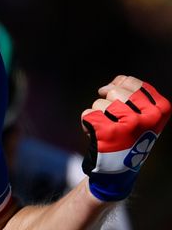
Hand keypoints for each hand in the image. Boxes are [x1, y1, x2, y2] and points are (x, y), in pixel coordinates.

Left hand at [81, 75, 169, 201]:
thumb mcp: (143, 114)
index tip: (115, 97)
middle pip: (115, 91)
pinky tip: (96, 134)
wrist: (119, 168)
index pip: (132, 83)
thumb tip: (117, 80)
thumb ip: (134, 93)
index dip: (118, 85)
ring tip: (106, 127)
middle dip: (106, 101)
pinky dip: (87, 122)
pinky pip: (88, 114)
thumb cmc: (128, 137)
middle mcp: (148, 117)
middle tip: (109, 114)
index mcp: (160, 110)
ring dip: (97, 113)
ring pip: (100, 103)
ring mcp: (129, 124)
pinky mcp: (109, 132)